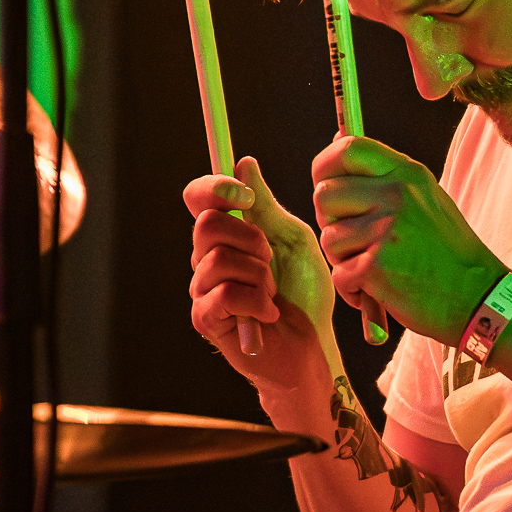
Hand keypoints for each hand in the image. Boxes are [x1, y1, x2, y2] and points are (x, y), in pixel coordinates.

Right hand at [184, 156, 333, 387]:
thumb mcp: (294, 241)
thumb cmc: (306, 295)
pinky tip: (267, 314)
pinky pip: (224, 293)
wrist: (313, 346)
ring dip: (259, 276)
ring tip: (273, 294)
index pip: (199, 198)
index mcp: (228, 235)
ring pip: (219, 260)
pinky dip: (256, 302)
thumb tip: (244, 164)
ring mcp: (204, 288)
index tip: (244, 197)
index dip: (214, 188)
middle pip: (207, 224)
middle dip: (250, 239)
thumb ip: (267, 208)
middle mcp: (208, 258)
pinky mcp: (205, 318)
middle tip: (271, 260)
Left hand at [310, 135, 502, 342]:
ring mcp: (386, 231)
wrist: (480, 299)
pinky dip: (354, 290)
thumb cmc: (448, 254)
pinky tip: (379, 290)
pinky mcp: (376, 267)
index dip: (325, 167)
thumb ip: (385, 177)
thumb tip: (338, 144)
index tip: (325, 185)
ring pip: (329, 238)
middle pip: (326, 195)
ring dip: (344, 260)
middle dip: (331, 222)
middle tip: (354, 242)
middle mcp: (397, 195)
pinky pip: (340, 275)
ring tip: (376, 269)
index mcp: (408, 174)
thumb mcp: (426, 199)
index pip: (348, 149)